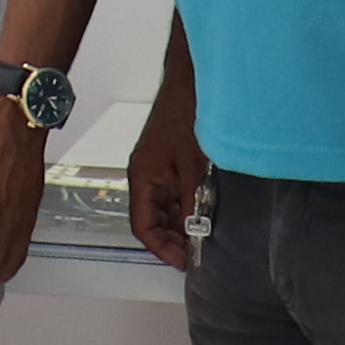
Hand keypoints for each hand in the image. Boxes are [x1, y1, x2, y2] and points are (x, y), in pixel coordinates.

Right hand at [127, 92, 211, 272]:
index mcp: (142, 178)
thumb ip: (192, 201)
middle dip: (172, 240)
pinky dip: (185, 209)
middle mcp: (145, 177)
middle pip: (152, 221)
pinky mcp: (169, 164)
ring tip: (201, 238)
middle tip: (195, 254)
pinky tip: (202, 216)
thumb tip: (195, 231)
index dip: (162, 248)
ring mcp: (156, 170)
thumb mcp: (193, 166)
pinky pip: (172, 196)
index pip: (143, 226)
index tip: (183, 261)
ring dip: (179, 225)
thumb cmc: (184, 114)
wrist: (188, 83)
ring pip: (163, 210)